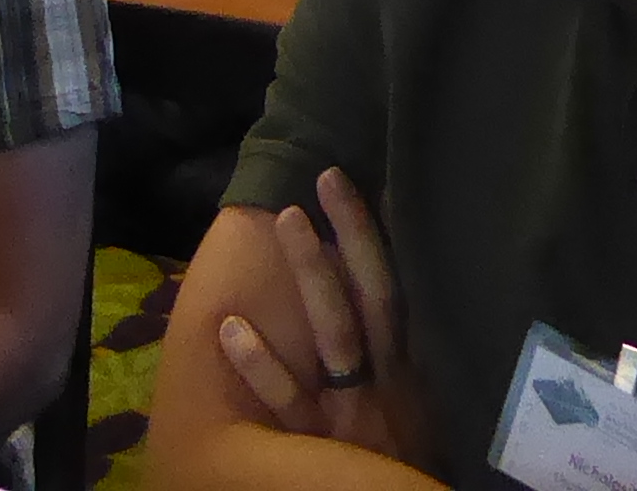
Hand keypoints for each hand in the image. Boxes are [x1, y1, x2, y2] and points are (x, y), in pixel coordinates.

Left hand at [215, 171, 427, 465]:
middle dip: (353, 235)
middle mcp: (382, 380)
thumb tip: (375, 291)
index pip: (393, 291)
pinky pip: (288, 402)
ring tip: (286, 217)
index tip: (360, 183)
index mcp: (405, 368)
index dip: (378, 238)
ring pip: (334, 334)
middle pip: (371, 298)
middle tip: (327, 176)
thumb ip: (392, 357)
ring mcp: (348, 410)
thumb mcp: (406, 404)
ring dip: (312, 274)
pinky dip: (261, 367)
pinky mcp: (318, 445)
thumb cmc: (400, 459)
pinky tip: (230, 328)